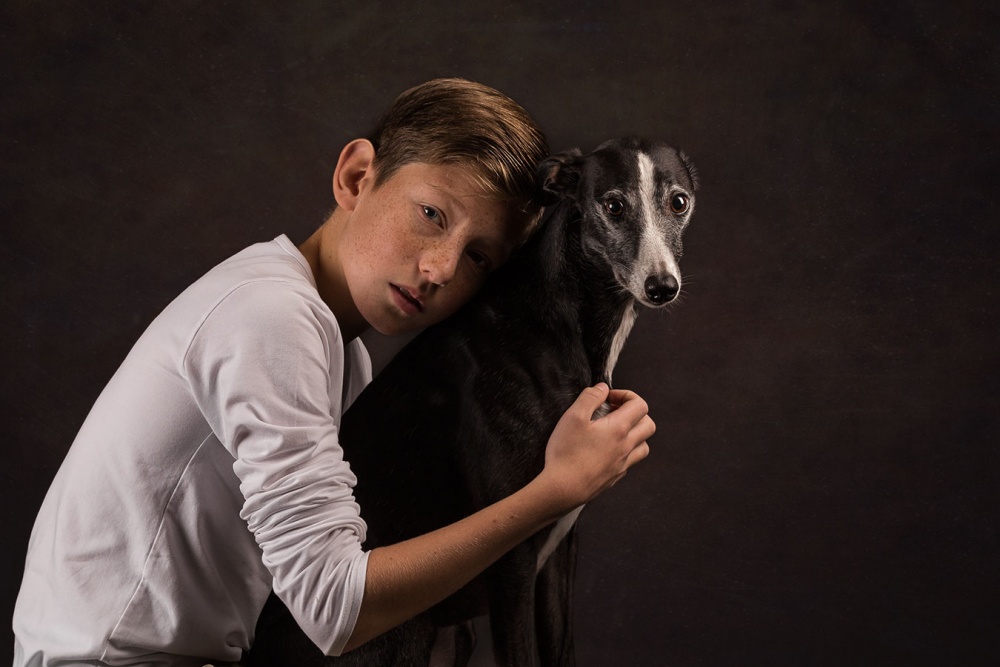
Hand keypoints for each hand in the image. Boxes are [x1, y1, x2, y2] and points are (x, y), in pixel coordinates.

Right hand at [537, 383, 654, 512]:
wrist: (563, 489)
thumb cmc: (566, 452)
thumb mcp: (573, 417)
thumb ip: (590, 397)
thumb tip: (602, 388)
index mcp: (619, 429)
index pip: (640, 405)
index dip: (626, 395)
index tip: (607, 398)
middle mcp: (626, 447)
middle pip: (648, 424)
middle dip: (635, 413)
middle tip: (613, 412)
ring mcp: (623, 464)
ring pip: (644, 445)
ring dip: (634, 433)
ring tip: (613, 430)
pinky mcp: (615, 477)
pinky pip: (630, 461)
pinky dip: (625, 451)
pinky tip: (606, 450)